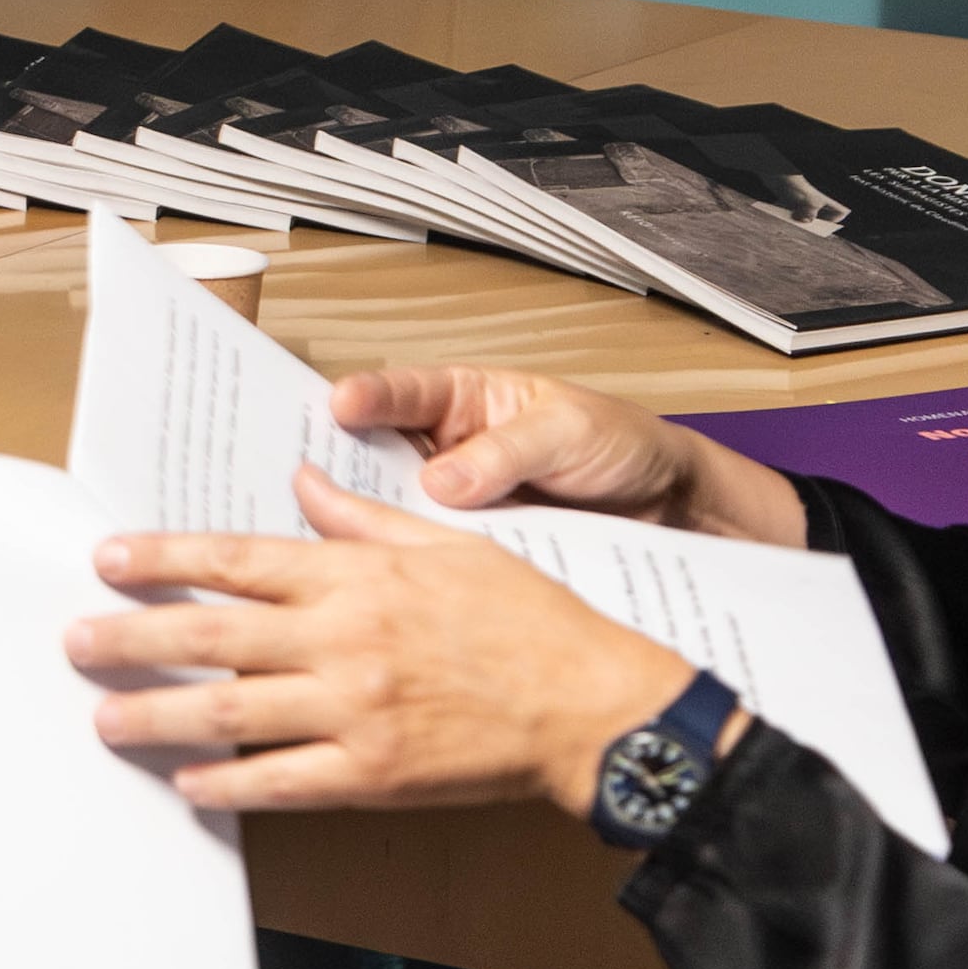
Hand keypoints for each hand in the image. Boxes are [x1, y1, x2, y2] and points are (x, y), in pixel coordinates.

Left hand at [67, 468, 695, 816]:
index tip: (109, 561)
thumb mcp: (449, 546)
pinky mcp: (371, 773)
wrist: (591, 706)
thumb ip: (363, 520)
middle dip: (130, 639)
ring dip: (154, 714)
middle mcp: (344, 640)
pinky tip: (184, 779)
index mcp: (359, 578)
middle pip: (210, 636)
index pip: (236, 560)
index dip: (163, 560)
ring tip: (104, 716)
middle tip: (75, 643)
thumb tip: (304, 480)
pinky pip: (276, 780)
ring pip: (226, 711)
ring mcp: (354, 710)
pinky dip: (223, 782)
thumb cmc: (529, 622)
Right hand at [321, 363, 806, 546]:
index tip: (342, 405)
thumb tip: (442, 480)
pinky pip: (424, 553)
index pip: (402, 391)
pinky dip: (402, 563)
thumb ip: (506, 452)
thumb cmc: (621, 447)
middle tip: (298, 475)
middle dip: (337, 463)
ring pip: (390, 508)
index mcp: (465, 399)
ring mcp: (451, 505)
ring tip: (323, 533)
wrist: (668, 510)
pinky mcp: (465, 552)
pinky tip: (376, 576)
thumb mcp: (568, 432)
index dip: (367, 397)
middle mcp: (444, 449)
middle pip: (373, 453)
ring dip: (363, 521)